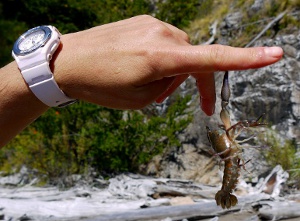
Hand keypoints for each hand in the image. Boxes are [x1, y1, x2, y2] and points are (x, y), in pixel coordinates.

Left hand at [53, 15, 282, 113]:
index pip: (212, 60)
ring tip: (145, 82)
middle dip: (192, 83)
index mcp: (162, 58)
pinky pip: (164, 41)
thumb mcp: (140, 100)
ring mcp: (152, 24)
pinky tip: (139, 65)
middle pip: (195, 59)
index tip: (275, 55)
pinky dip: (162, 57)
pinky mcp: (143, 21)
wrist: (67, 61)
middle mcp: (162, 34)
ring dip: (173, 70)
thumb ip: (168, 85)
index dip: (246, 60)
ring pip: (179, 50)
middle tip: (187, 104)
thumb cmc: (101, 85)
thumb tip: (180, 70)